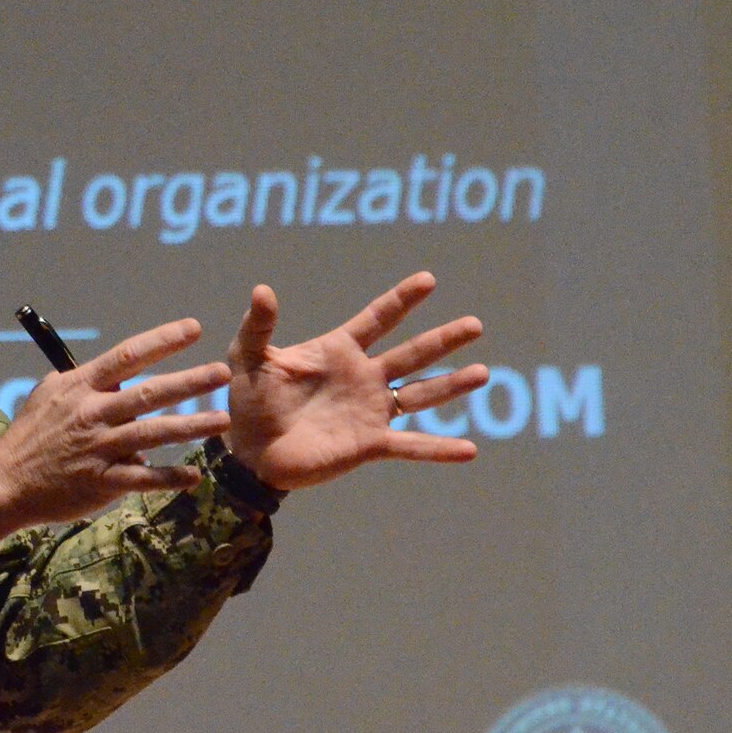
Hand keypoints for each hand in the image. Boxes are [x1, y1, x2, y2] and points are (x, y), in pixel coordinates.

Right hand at [0, 318, 232, 545]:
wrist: (5, 481)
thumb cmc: (29, 436)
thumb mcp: (49, 395)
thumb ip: (83, 383)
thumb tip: (114, 377)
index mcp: (81, 387)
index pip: (127, 356)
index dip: (162, 340)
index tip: (193, 328)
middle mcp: (92, 413)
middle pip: (148, 393)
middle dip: (188, 382)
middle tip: (222, 372)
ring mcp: (97, 448)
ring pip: (151, 434)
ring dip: (190, 427)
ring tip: (222, 420)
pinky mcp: (100, 482)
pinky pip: (141, 479)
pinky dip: (168, 477)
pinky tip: (193, 476)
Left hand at [225, 271, 487, 490]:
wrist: (249, 452)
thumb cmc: (249, 402)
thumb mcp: (249, 358)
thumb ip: (259, 325)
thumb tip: (263, 289)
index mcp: (338, 352)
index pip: (377, 319)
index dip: (401, 300)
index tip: (428, 280)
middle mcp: (363, 378)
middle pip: (412, 353)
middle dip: (443, 339)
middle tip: (476, 324)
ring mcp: (370, 411)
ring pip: (420, 394)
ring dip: (451, 385)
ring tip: (482, 373)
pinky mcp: (369, 444)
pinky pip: (411, 446)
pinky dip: (440, 449)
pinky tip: (470, 451)